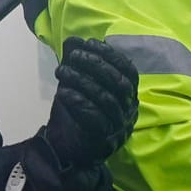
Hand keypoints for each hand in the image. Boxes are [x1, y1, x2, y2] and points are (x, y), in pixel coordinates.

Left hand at [43, 37, 138, 167]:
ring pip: (106, 99)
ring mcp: (118, 126)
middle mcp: (128, 111)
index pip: (128, 71)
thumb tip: (74, 40)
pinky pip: (95, 117)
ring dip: (83, 81)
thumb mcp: (76, 85)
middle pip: (120, 84)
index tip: (90, 43)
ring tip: (61, 71)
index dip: (111, 55)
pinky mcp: (104, 139)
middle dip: (97, 65)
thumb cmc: (75, 114)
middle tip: (74, 56)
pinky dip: (79, 101)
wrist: (66, 151)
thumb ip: (78, 64)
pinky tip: (64, 92)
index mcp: (128, 96)